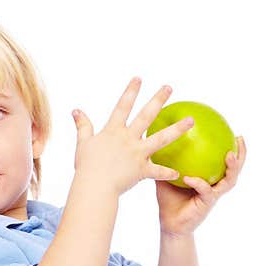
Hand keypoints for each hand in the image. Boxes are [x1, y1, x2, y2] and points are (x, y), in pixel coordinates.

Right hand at [71, 77, 192, 195]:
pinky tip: (178, 173)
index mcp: (113, 131)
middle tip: (169, 87)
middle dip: (158, 100)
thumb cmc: (87, 166)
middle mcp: (127, 138)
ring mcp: (136, 153)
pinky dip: (167, 173)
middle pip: (146, 115)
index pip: (123, 105)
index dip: (131, 91)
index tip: (139, 78)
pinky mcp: (141, 170)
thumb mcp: (83, 143)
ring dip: (177, 129)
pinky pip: (158, 172)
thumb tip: (76, 110)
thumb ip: (83, 126)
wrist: (94, 186)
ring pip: (161, 139)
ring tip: (191, 120)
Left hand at [155, 136, 246, 236]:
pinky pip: (206, 191)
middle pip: (235, 170)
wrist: (170, 223)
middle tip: (240, 139)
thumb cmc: (169, 199)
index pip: (224, 162)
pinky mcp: (206, 204)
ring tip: (230, 155)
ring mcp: (213, 195)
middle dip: (241, 155)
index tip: (235, 132)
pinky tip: (189, 178)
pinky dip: (199, 183)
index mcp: (210, 178)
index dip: (234, 148)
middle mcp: (215, 186)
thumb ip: (167, 160)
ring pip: (229, 181)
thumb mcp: (167, 175)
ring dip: (232, 168)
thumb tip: (157, 137)